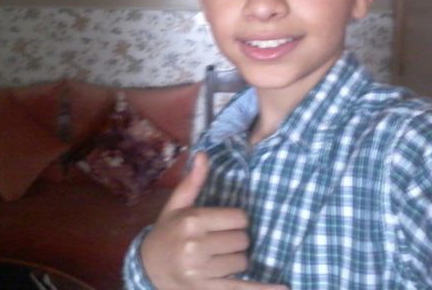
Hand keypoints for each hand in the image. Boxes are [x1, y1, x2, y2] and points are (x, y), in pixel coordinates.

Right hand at [141, 152, 287, 289]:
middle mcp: (196, 246)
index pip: (238, 218)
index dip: (236, 220)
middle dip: (237, 240)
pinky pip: (240, 288)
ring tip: (220, 257)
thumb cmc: (166, 233)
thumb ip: (193, 182)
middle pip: (242, 240)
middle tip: (222, 241)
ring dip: (237, 260)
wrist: (147, 268)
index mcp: (192, 222)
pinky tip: (283, 288)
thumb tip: (203, 154)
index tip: (226, 223)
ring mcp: (201, 271)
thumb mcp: (176, 206)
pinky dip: (263, 289)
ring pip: (242, 262)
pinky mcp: (206, 289)